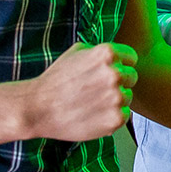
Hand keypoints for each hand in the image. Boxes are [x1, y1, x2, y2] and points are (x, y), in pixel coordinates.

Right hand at [21, 42, 139, 141]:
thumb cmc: (56, 80)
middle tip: (98, 91)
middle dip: (119, 83)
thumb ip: (100, 52)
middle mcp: (115, 74)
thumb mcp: (76, 52)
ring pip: (127, 98)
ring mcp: (116, 98)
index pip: (131, 58)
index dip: (121, 65)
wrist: (38, 108)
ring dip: (115, 101)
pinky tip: (94, 115)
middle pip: (131, 78)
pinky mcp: (115, 119)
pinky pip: (123, 116)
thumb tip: (116, 54)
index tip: (109, 73)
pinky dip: (112, 117)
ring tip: (92, 103)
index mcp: (107, 54)